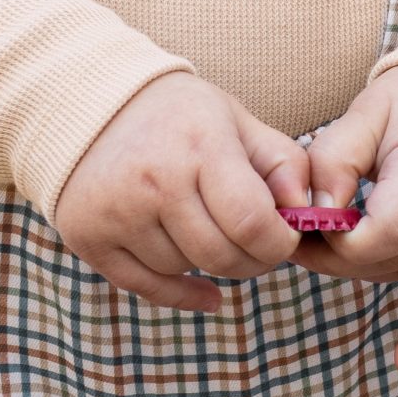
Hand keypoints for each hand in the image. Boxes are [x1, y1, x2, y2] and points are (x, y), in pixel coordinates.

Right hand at [53, 74, 305, 311]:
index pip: (254, 224)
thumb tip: (308, 214)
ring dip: (205, 260)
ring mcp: (117, 213)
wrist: (89, 103)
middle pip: (222, 258)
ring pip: (186, 270)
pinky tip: (205, 291)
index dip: (279, 242)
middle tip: (254, 242)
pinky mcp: (89, 238)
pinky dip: (183, 293)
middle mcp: (154, 181)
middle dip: (251, 259)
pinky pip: (149, 289)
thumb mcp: (235, 120)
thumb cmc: (178, 115)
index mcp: (199, 146)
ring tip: (202, 225)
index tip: (282, 235)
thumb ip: (282, 164)